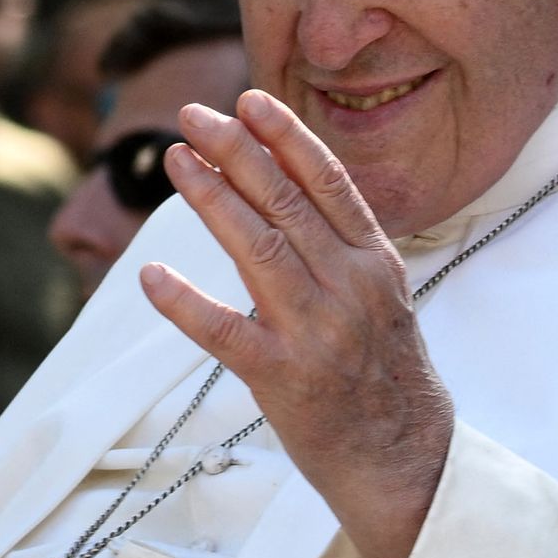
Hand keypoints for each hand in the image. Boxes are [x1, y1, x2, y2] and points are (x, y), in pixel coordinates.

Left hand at [137, 89, 452, 557]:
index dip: (287, 137)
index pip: (329, 183)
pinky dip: (185, 302)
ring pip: (258, 249)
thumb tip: (284, 188)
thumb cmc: (385, 373)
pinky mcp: (283, 377)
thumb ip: (340, 246)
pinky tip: (152, 274)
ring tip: (177, 161)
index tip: (249, 99)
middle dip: (237, 151)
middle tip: (194, 116)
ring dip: (212, 198)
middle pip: (287, 203)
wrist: (405, 458)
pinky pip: (225, 332)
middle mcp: (351, 288)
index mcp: (376, 263)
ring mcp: (317, 332)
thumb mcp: (382, 297)